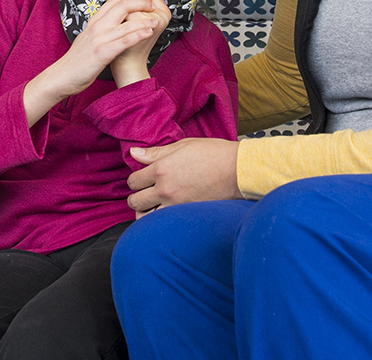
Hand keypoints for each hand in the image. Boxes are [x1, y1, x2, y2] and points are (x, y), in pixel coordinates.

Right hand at [23, 0, 161, 123]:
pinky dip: (138, 35)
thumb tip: (114, 22)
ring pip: (126, 23)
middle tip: (152, 5)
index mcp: (94, 21)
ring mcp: (99, 39)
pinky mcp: (102, 53)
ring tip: (157, 20)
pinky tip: (149, 33)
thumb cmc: (77, 60)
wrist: (62, 76)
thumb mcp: (88, 38)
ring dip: (144, 20)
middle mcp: (96, 26)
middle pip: (121, 6)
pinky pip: (124, 41)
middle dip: (140, 3)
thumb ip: (100, 28)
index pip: (114, 0)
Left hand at [126, 137, 243, 214]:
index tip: (143, 180)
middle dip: (137, 197)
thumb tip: (134, 153)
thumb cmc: (214, 154)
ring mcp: (175, 205)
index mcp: (161, 169)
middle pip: (135, 201)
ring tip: (152, 208)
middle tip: (145, 194)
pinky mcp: (187, 216)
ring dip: (145, 213)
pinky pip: (163, 225)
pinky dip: (159, 222)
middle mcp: (165, 189)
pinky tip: (164, 216)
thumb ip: (156, 152)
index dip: (136, 180)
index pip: (133, 181)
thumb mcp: (183, 145)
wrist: (238, 170)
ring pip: (145, 217)